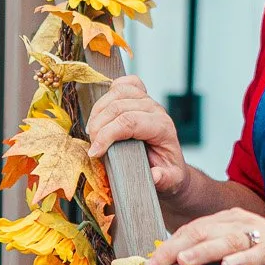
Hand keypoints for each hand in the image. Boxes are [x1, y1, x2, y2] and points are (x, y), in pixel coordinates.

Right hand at [84, 75, 188, 194]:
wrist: (170, 162)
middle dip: (99, 126)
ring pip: (117, 92)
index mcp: (162, 128)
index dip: (107, 135)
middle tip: (92, 147)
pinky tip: (103, 110)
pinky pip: (124, 83)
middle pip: (118, 107)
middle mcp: (155, 109)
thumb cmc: (168, 170)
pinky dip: (110, 92)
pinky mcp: (140, 96)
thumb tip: (155, 175)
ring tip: (93, 132)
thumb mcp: (171, 181)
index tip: (94, 153)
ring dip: (99, 111)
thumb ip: (165, 179)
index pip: (129, 122)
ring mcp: (147, 100)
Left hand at [144, 208, 264, 264]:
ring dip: (204, 250)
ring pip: (227, 240)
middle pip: (202, 232)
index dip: (168, 247)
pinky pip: (259, 253)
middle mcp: (239, 224)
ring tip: (184, 261)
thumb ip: (210, 258)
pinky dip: (243, 259)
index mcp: (225, 222)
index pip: (190, 231)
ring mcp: (260, 236)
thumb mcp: (234, 252)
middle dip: (175, 249)